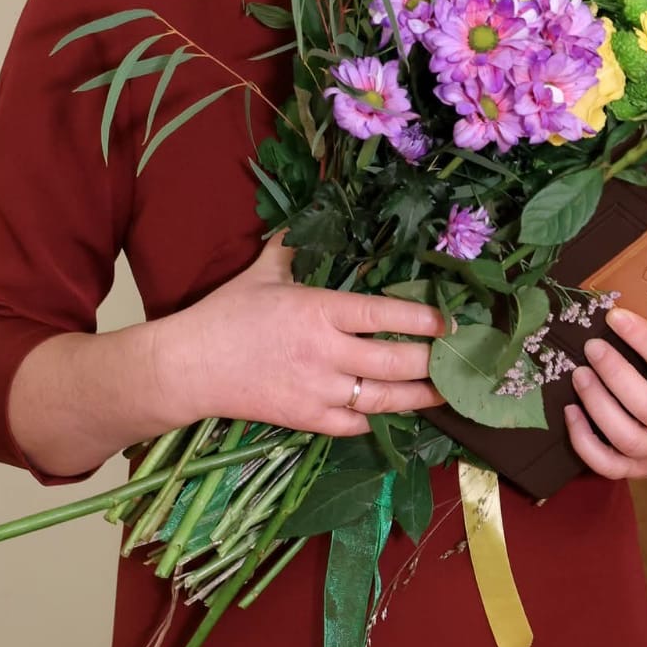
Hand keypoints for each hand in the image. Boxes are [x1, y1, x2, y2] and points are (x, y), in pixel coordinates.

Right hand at [158, 234, 447, 435]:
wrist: (189, 367)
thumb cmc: (227, 313)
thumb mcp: (265, 271)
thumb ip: (295, 248)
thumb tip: (310, 221)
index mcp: (319, 310)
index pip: (384, 314)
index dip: (424, 319)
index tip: (450, 322)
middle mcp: (326, 353)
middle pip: (394, 362)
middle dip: (431, 362)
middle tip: (457, 359)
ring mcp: (317, 391)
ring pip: (383, 400)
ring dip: (418, 398)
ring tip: (444, 392)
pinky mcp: (305, 420)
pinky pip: (354, 425)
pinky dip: (377, 419)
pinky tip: (392, 413)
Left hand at [563, 307, 646, 483]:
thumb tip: (630, 323)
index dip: (642, 338)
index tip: (615, 316)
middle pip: (643, 404)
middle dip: (612, 373)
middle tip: (591, 347)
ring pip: (622, 436)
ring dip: (595, 403)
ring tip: (579, 374)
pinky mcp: (640, 471)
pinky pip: (607, 464)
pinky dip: (583, 441)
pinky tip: (570, 413)